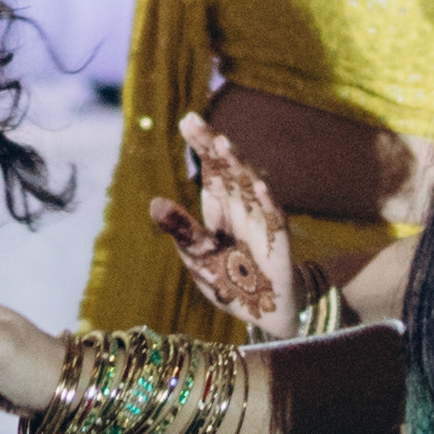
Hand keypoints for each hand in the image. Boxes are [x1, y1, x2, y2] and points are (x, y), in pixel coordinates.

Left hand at [158, 111, 306, 333]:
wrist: (263, 312)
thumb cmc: (228, 280)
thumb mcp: (198, 256)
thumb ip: (182, 231)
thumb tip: (155, 203)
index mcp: (219, 207)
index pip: (210, 169)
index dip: (202, 145)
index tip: (187, 121)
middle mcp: (240, 206)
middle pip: (228, 169)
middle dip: (212, 146)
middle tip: (195, 122)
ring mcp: (260, 220)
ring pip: (249, 185)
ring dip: (237, 165)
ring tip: (223, 144)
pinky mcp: (278, 241)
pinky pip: (273, 217)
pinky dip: (265, 201)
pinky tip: (257, 185)